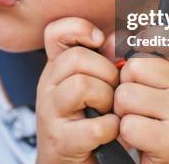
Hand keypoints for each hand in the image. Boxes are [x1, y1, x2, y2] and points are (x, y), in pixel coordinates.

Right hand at [36, 17, 119, 163]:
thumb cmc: (90, 121)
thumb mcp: (96, 85)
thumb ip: (106, 59)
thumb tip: (120, 38)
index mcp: (57, 68)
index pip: (55, 32)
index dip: (78, 28)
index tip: (99, 42)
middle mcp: (48, 86)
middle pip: (76, 57)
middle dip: (106, 72)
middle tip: (113, 91)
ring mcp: (50, 113)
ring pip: (81, 85)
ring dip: (107, 99)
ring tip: (110, 112)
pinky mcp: (60, 140)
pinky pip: (95, 125)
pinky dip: (111, 129)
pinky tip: (111, 132)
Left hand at [112, 27, 168, 163]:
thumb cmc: (161, 120)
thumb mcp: (153, 84)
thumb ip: (133, 56)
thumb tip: (107, 42)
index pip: (164, 36)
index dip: (145, 44)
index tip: (142, 58)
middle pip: (132, 68)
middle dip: (125, 88)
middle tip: (140, 107)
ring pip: (125, 96)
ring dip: (123, 113)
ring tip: (142, 122)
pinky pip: (128, 125)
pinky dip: (128, 135)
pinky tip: (144, 139)